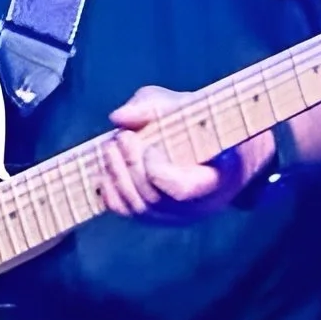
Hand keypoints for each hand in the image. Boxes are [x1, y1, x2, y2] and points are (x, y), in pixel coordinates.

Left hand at [100, 85, 275, 222]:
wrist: (214, 146)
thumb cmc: (199, 121)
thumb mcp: (183, 104)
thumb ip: (152, 107)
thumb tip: (118, 117)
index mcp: (215, 178)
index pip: (181, 190)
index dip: (157, 172)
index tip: (149, 146)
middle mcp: (197, 206)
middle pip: (155, 198)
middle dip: (131, 166)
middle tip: (121, 137)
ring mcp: (175, 215)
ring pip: (138, 207)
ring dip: (117, 175)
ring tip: (110, 147)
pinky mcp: (155, 215)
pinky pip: (127, 211)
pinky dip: (109, 191)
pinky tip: (105, 168)